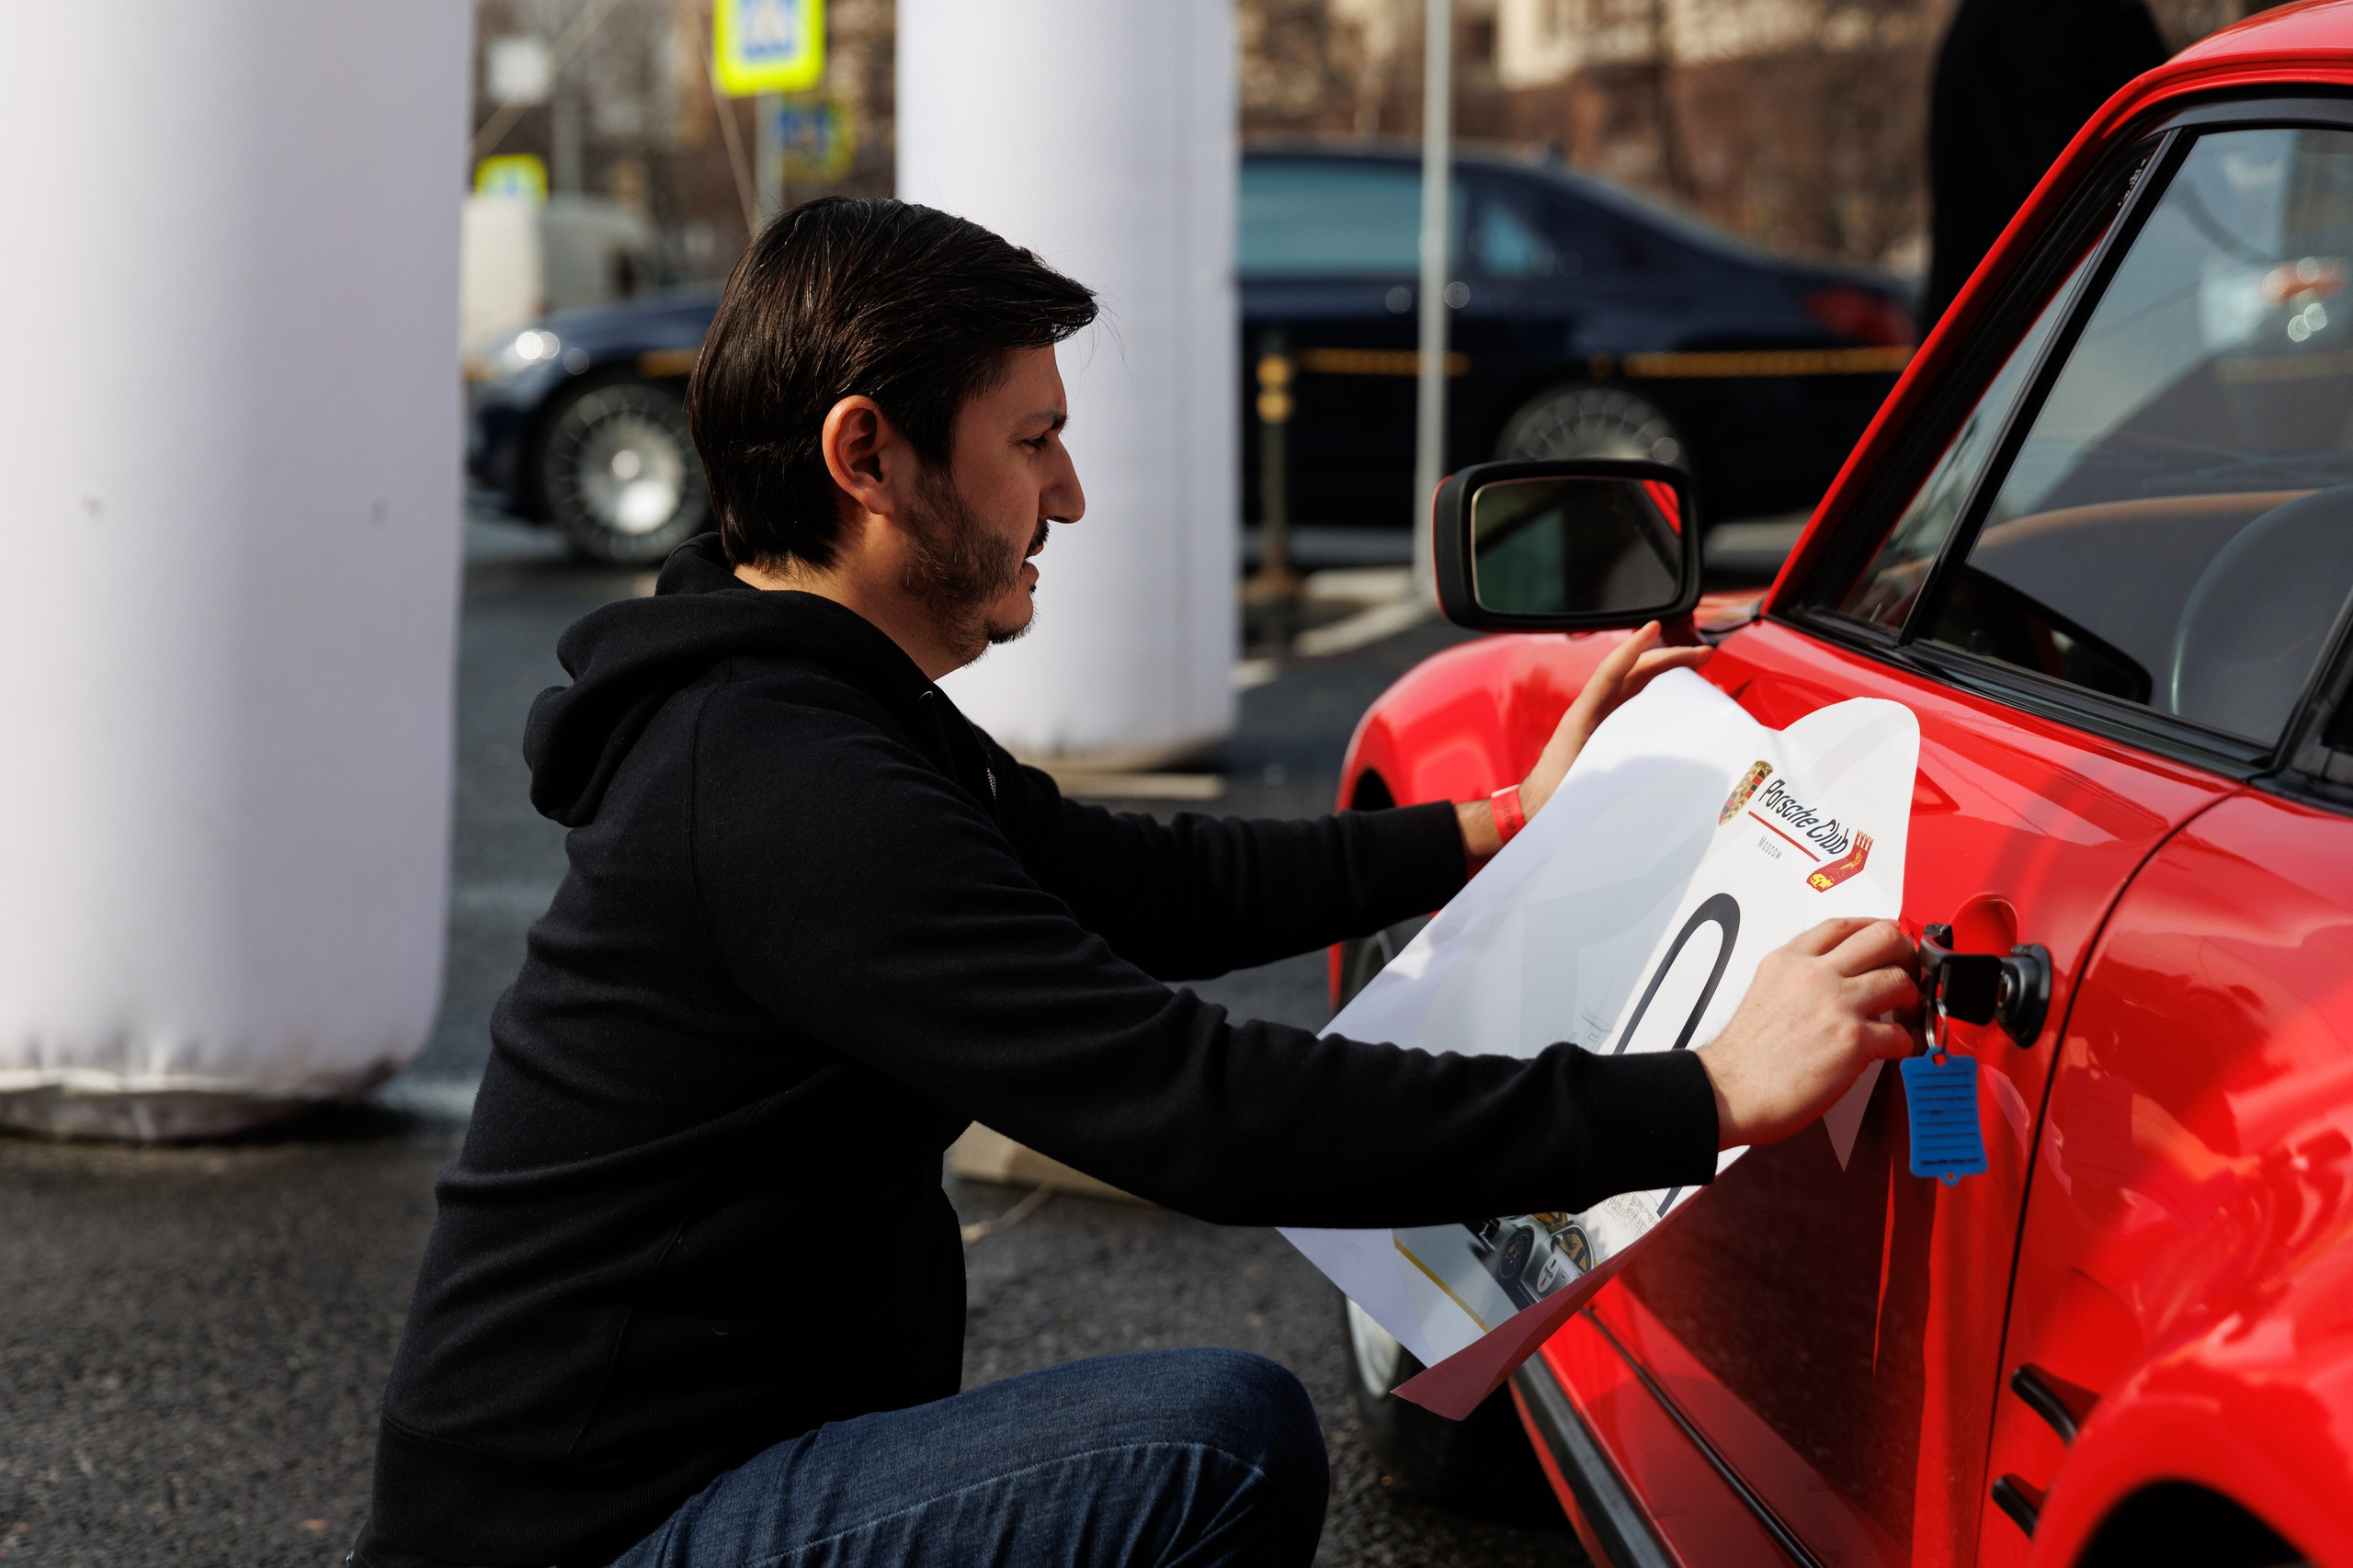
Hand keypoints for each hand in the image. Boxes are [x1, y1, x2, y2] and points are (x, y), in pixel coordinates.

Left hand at [1454, 621, 1712, 861]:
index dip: (1631, 649)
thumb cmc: (1553, 799)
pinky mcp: (1605, 726)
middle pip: (1632, 670)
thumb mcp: (1579, 786)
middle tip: (1704, 655)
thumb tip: (1640, 774)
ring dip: (1665, 668)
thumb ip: (1603, 775)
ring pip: (1635, 681)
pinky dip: (1655, 687)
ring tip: (1697, 663)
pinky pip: (1633, 698)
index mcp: (1582, 717)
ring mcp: (1599, 716)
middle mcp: (1592, 710)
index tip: (1653, 627)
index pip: (1611, 673)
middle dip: (1668, 657)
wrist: (1536, 808)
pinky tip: (1676, 689)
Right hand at [1696, 918, 1920, 1149]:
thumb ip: (1798, 977)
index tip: (1888, 938)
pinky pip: (1902, 1034)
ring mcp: (1836, 1004)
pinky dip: (1909, 1043)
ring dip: (1912, 999)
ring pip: (1900, 980)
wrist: (1729, 1091)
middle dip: (1905, 954)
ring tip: (1906, 1014)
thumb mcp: (1764, 991)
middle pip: (1882, 937)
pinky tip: (1900, 1048)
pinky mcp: (1853, 1040)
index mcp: (1789, 960)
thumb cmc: (1744, 1055)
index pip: (1843, 926)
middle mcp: (1814, 975)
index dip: (1874, 928)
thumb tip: (1835, 980)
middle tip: (1908, 973)